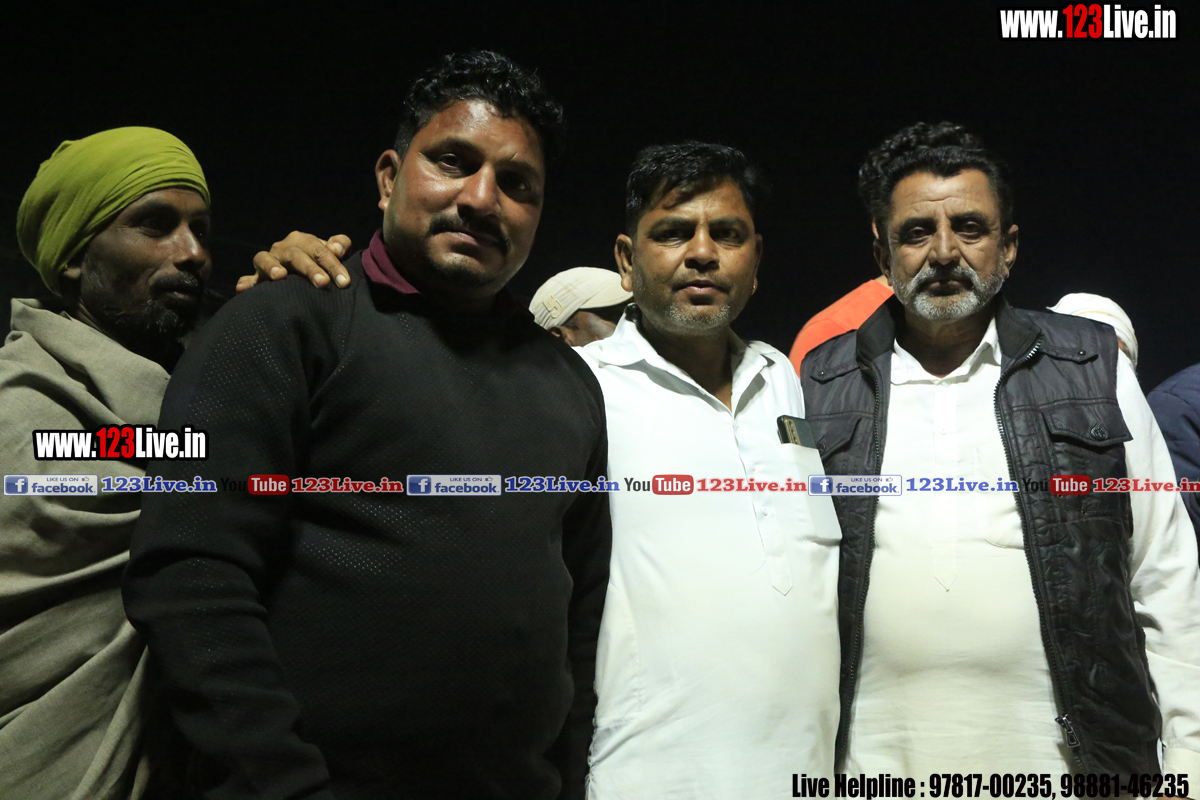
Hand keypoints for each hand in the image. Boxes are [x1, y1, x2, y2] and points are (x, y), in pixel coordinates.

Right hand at [238, 232, 352, 291]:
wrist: (304, 273)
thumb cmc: (322, 263)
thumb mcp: (334, 253)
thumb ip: (340, 245)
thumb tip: (337, 248)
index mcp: (303, 241)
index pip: (320, 249)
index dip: (333, 264)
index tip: (344, 282)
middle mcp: (283, 248)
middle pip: (295, 254)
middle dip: (310, 268)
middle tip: (323, 283)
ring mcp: (269, 262)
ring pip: (265, 258)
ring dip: (271, 267)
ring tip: (279, 276)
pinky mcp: (257, 277)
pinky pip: (249, 278)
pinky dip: (245, 282)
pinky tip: (242, 288)